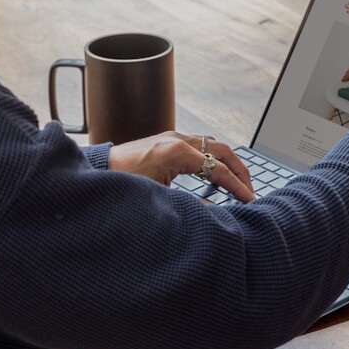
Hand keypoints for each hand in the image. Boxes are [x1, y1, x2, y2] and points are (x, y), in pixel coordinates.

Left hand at [108, 132, 254, 202]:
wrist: (98, 170)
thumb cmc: (122, 184)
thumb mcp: (159, 199)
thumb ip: (190, 204)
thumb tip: (214, 212)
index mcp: (177, 153)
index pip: (219, 169)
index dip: (237, 186)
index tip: (250, 200)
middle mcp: (179, 139)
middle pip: (223, 150)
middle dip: (240, 170)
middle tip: (250, 190)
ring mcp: (174, 136)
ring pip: (214, 144)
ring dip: (229, 162)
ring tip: (237, 182)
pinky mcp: (169, 139)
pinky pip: (202, 145)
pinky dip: (214, 157)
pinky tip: (215, 173)